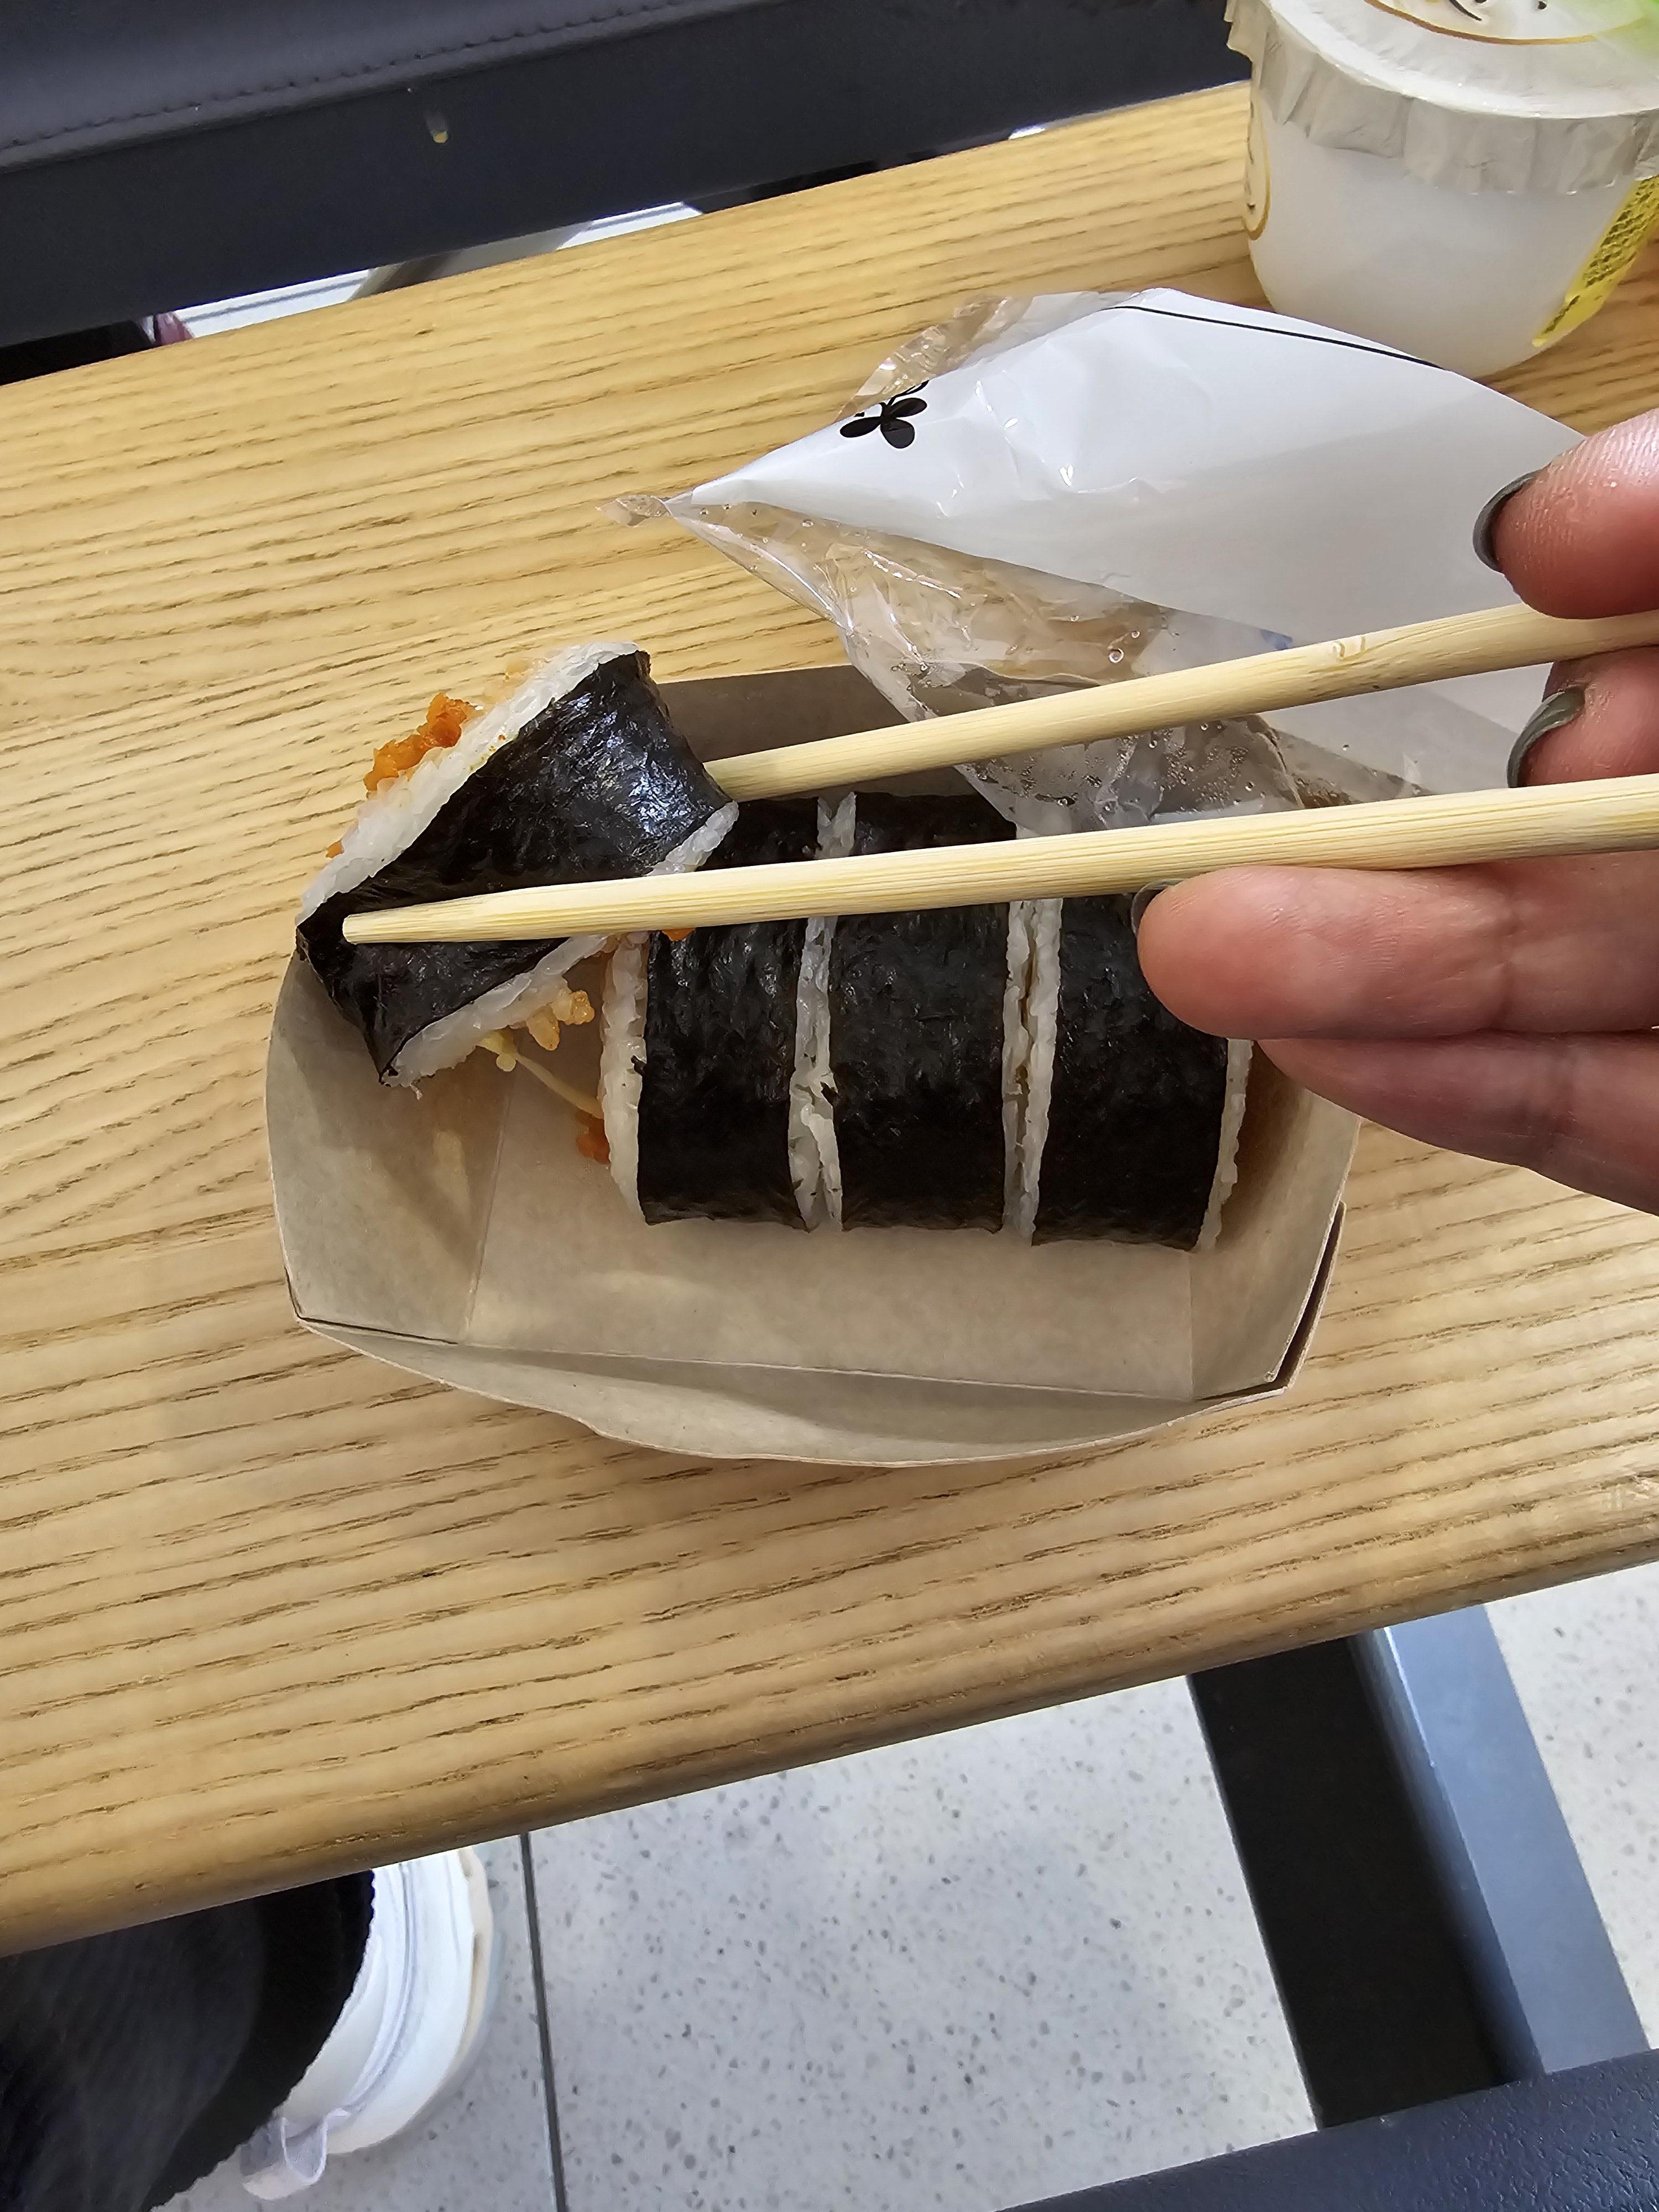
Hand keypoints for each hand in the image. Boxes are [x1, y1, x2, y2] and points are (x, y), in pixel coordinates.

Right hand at [1137, 408, 1658, 1211]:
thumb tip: (1534, 523)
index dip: (1617, 569)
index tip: (1518, 552)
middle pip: (1587, 835)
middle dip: (1401, 836)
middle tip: (1212, 831)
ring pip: (1569, 984)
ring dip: (1381, 975)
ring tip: (1200, 953)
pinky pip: (1613, 1126)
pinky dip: (1476, 1096)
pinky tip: (1331, 1056)